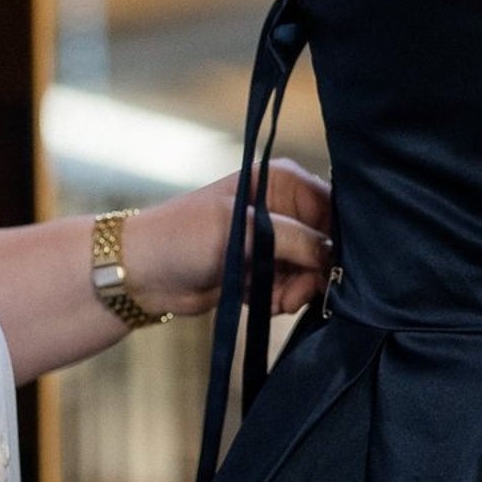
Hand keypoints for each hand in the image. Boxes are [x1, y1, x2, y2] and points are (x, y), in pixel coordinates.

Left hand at [123, 159, 332, 318]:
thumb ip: (295, 241)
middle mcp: (285, 208)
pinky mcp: (265, 269)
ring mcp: (275, 240)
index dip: (338, 242)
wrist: (143, 273)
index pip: (335, 209)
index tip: (331, 270)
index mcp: (283, 182)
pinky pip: (292, 289)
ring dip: (294, 292)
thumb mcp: (242, 231)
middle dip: (314, 275)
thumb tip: (336, 258)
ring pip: (313, 273)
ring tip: (269, 299)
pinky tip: (256, 300)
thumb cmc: (183, 237)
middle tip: (291, 295)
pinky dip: (279, 299)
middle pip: (328, 246)